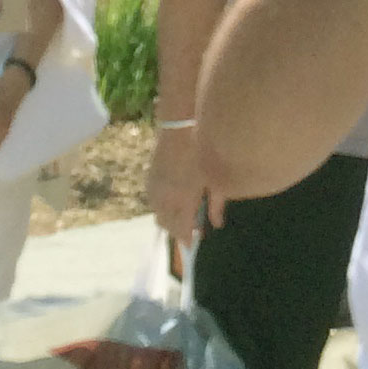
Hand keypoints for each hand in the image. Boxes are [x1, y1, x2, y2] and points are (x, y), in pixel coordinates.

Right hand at [147, 120, 206, 257]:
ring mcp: (155, 187)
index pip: (180, 228)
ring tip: (183, 216)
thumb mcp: (212, 179)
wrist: (180, 125)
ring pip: (158, 214)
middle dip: (177, 230)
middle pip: (166, 224)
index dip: (186, 238)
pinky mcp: (150, 178)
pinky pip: (153, 201)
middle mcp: (165, 196)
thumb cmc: (203, 150)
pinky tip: (173, 201)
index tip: (193, 243)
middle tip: (192, 230)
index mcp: (182, 198)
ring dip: (169, 218)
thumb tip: (217, 224)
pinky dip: (162, 206)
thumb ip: (216, 203)